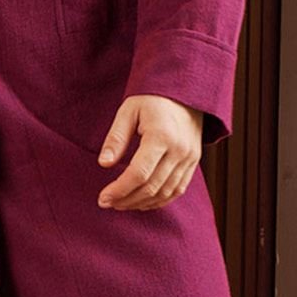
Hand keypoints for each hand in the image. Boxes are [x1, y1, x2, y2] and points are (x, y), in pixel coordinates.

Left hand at [96, 94, 202, 210]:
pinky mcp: (193, 162)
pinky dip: (159, 201)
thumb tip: (104, 164)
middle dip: (127, 199)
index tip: (103, 198)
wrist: (184, 92)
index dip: (119, 190)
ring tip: (121, 204)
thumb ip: (116, 137)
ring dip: (141, 203)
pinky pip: (178, 190)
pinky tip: (142, 202)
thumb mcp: (128, 111)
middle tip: (108, 203)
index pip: (139, 173)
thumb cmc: (152, 99)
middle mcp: (179, 150)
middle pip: (151, 187)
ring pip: (165, 193)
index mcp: (161, 136)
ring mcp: (189, 158)